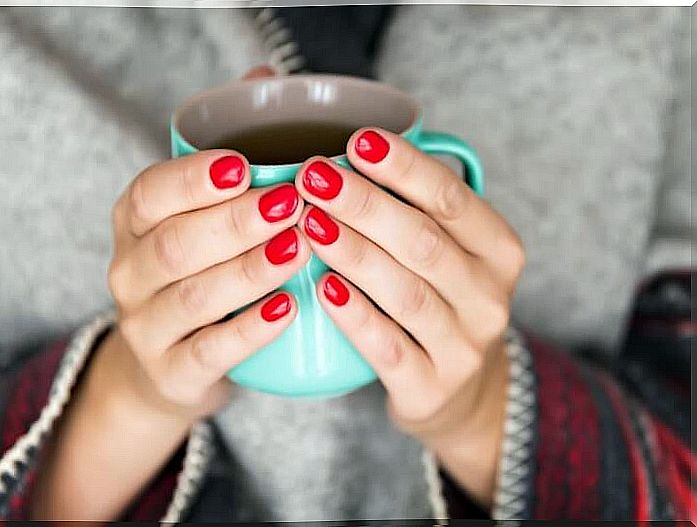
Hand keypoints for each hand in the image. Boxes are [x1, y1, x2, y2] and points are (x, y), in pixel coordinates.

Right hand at [31, 66, 306, 520]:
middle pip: (177, 244)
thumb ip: (227, 152)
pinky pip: (209, 352)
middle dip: (236, 222)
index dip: (195, 179)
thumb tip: (263, 77)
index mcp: (135, 222)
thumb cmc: (198, 271)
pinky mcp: (171, 373)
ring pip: (193, 296)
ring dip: (249, 270)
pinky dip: (250, 331)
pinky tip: (289, 310)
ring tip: (299, 248)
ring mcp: (146, 326)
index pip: (151, 193)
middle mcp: (130, 271)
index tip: (245, 166)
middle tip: (293, 204)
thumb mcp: (198, 215)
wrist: (166, 365)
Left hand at [294, 128, 524, 506]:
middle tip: (314, 178)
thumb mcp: (448, 252)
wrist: (456, 388)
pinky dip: (356, 316)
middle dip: (365, 205)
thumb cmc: (438, 300)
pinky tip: (323, 289)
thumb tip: (348, 152)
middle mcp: (489, 298)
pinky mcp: (431, 388)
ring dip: (354, 253)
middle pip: (424, 243)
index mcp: (499, 250)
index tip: (358, 140)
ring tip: (310, 224)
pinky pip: (389, 349)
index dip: (404, 167)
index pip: (452, 199)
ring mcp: (464, 348)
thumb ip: (415, 208)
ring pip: (406, 293)